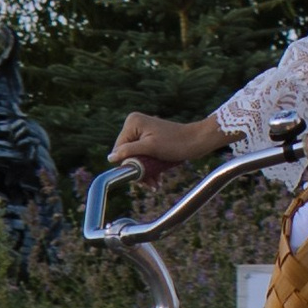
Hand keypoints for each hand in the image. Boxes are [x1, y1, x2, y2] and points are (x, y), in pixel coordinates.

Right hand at [107, 110, 227, 178]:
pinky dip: (149, 168)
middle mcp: (135, 124)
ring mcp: (143, 132)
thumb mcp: (150, 148)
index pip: (119, 149)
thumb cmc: (176, 143)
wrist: (197, 141)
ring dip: (145, 173)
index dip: (127, 165)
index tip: (139, 178)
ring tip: (155, 185)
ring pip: (136, 157)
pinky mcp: (150, 139)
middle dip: (138, 171)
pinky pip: (144, 156)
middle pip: (128, 154)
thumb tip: (110, 158)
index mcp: (132, 122)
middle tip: (149, 184)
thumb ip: (129, 151)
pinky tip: (157, 179)